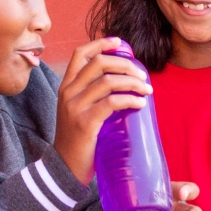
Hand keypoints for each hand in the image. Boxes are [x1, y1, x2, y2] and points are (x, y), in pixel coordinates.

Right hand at [54, 37, 151, 182]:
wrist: (64, 167)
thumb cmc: (77, 139)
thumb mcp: (77, 110)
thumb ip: (91, 95)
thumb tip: (121, 82)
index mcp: (66, 86)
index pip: (80, 54)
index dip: (101, 43)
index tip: (119, 43)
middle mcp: (68, 92)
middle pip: (99, 63)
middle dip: (126, 65)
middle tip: (142, 75)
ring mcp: (75, 107)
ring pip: (109, 81)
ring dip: (133, 82)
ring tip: (147, 89)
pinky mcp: (86, 122)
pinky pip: (112, 102)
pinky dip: (130, 99)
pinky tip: (140, 103)